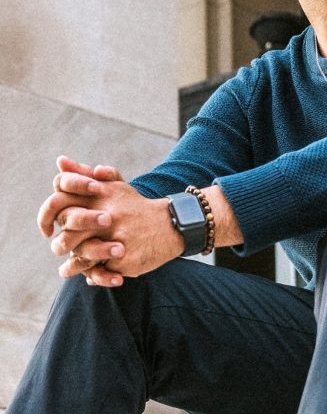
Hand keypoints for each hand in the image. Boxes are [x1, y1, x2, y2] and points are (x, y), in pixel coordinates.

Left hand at [40, 163, 183, 285]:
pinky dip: (94, 275)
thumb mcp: (114, 187)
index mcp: (101, 197)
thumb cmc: (136, 206)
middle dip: (61, 245)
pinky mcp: (126, 259)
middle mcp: (107, 216)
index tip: (47, 228)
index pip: (59, 203)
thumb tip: (60, 161)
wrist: (171, 224)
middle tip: (62, 248)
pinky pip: (99, 272)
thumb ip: (85, 174)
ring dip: (73, 266)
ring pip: (80, 257)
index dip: (46, 216)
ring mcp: (117, 239)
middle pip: (67, 235)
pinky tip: (92, 275)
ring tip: (70, 268)